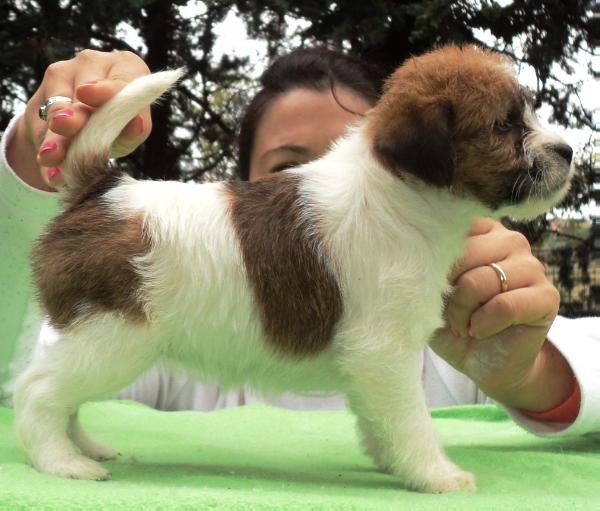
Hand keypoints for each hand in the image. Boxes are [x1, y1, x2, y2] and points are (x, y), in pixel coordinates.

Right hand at [6, 49, 150, 190]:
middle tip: (64, 126)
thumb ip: (134, 130)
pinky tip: (49, 167)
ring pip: (58, 107)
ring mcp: (65, 72)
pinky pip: (41, 122)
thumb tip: (136, 125)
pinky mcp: (42, 92)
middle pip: (83, 92)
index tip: (86, 94)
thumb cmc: (121, 127)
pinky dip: (45, 147)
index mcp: (127, 67)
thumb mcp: (131, 132)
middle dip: (74, 113)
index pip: (119, 80)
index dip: (104, 89)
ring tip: (52, 156)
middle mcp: (95, 62)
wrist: (89, 130)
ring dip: (55, 135)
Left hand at [430, 218, 573, 411]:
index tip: (431, 287)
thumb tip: (413, 257)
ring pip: (481, 279)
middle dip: (447, 290)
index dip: (433, 262)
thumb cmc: (454, 321)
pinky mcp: (547, 296)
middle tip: (446, 313)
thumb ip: (427, 269)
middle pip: (465, 253)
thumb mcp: (432, 292)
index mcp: (481, 231)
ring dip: (463, 310)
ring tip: (462, 325)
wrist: (484, 363)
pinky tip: (480, 331)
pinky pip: (504, 306)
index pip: (451, 230)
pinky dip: (483, 324)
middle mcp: (509, 240)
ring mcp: (532, 266)